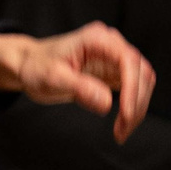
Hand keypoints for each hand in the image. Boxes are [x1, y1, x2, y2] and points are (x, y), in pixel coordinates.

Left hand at [0, 24, 155, 142]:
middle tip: (122, 129)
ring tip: (121, 130)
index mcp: (96, 39)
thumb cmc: (37, 66)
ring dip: (137, 107)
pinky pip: (133, 88)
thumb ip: (80, 88)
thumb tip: (107, 103)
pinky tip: (122, 123)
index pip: (128, 60)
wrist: (29, 64)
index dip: (132, 88)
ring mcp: (113, 57)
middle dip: (136, 102)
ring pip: (142, 81)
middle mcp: (110, 44)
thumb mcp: (53, 78)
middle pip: (140, 72)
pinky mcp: (113, 70)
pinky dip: (132, 107)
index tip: (126, 113)